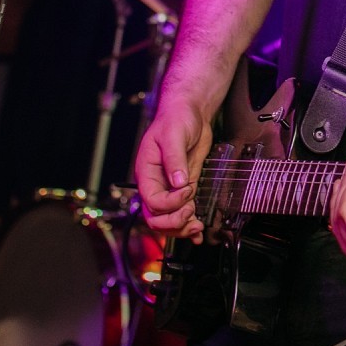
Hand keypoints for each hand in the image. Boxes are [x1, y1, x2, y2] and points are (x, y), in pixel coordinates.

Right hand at [134, 97, 212, 241]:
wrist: (189, 112)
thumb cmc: (175, 118)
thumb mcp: (173, 135)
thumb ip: (174, 159)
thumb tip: (178, 182)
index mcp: (146, 172)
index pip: (152, 201)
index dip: (170, 202)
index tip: (187, 189)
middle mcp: (156, 183)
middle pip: (156, 217)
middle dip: (174, 222)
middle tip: (191, 213)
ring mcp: (170, 188)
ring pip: (168, 220)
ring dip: (182, 228)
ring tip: (198, 227)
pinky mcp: (184, 187)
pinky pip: (182, 212)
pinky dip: (189, 225)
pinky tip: (198, 233)